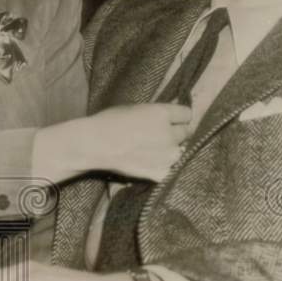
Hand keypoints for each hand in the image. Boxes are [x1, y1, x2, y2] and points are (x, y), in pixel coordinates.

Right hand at [33, 103, 190, 182]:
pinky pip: (170, 169)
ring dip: (171, 150)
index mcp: (164, 114)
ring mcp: (168, 156)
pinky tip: (151, 164)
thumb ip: (155, 112)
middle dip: (176, 133)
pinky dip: (163, 167)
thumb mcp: (134, 108)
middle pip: (186, 132)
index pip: (187, 114)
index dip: (178, 117)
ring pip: (180, 151)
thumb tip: (168, 115)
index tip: (171, 120)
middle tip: (159, 136)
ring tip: (154, 151)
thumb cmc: (108, 121)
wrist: (95, 145)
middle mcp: (171, 134)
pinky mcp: (161, 172)